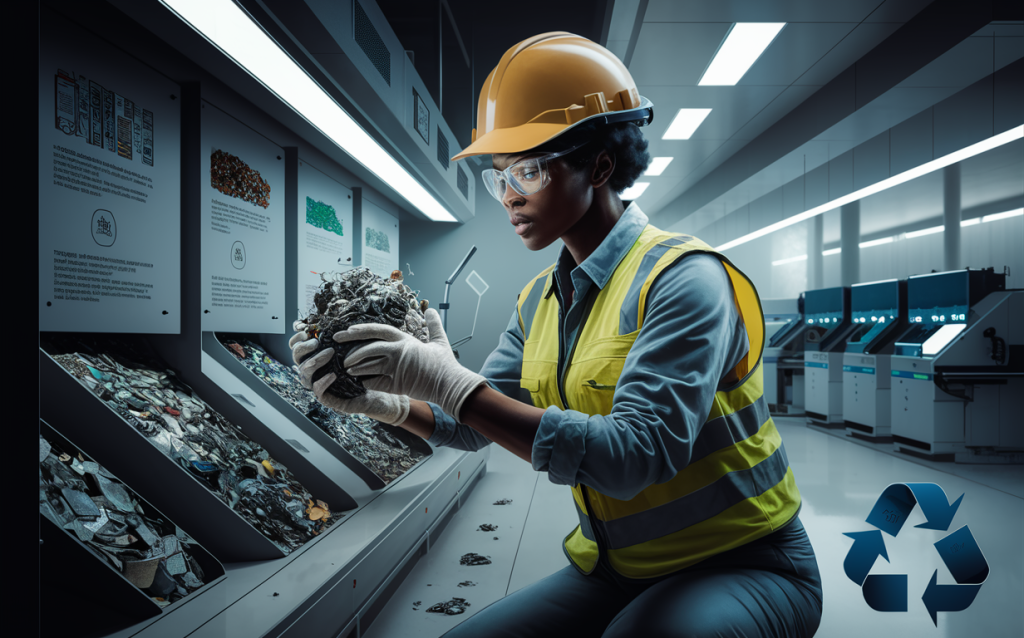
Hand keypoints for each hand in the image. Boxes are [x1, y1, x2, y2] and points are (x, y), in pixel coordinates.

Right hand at [289, 321, 409, 424]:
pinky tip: (332, 375)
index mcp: (320, 355)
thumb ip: (348, 332)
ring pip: (304, 374)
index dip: (297, 338)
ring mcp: (321, 383)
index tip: (302, 328)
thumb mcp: (361, 345)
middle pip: (296, 358)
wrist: (384, 392)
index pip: (298, 346)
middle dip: (302, 348)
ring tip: (329, 354)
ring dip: (314, 362)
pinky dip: (322, 382)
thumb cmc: (372, 366)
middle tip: (316, 342)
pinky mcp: (329, 398)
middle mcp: (317, 369)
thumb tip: (340, 308)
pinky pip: (317, 391)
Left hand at [336, 308, 486, 420]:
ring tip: (346, 367)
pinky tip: (359, 381)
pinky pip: (374, 382)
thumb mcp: (440, 340)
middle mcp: (399, 351)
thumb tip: (431, 310)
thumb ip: (433, 325)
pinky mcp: (397, 384)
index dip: (362, 329)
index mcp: (406, 340)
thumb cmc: (445, 364)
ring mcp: (397, 368)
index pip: (379, 330)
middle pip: (369, 346)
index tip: (347, 330)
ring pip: (369, 364)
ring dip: (355, 366)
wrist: (450, 385)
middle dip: (351, 347)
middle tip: (337, 347)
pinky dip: (365, 381)